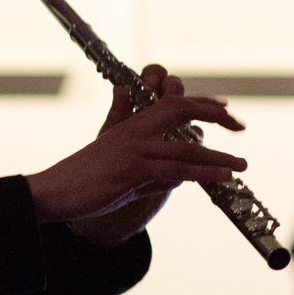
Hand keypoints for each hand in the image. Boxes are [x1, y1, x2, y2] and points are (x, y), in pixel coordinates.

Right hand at [28, 67, 245, 237]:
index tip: (224, 107)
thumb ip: (148, 171)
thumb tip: (176, 179)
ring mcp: (134, 147)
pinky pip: (176, 170)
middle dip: (215, 115)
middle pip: (182, 109)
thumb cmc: (82, 182)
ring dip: (219, 156)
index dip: (200, 103)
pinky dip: (204, 172)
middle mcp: (134, 129)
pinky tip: (223, 175)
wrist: (52, 192)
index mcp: (130, 125)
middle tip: (240, 125)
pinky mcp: (132, 169)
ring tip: (241, 164)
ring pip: (185, 146)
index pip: (172, 103)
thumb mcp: (120, 171)